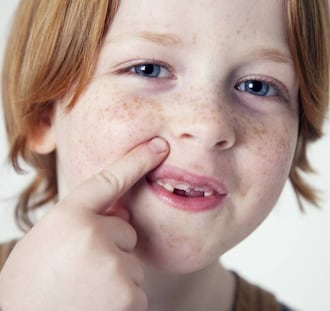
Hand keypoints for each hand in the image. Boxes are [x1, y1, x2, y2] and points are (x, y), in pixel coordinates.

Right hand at [0, 137, 168, 310]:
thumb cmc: (31, 287)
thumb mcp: (44, 242)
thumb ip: (81, 221)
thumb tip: (122, 213)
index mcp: (68, 217)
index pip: (109, 180)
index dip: (137, 161)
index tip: (159, 147)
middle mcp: (94, 235)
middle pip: (125, 231)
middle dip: (111, 248)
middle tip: (80, 272)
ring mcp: (114, 266)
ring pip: (131, 263)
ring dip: (115, 277)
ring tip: (83, 293)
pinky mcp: (129, 296)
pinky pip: (137, 289)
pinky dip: (121, 301)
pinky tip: (95, 308)